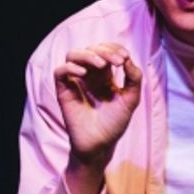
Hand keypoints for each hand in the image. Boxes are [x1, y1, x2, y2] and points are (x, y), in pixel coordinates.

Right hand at [55, 43, 142, 165]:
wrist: (100, 145)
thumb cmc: (114, 123)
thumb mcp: (131, 99)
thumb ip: (134, 78)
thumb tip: (128, 58)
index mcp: (104, 75)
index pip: (106, 51)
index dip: (114, 49)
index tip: (124, 57)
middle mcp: (89, 75)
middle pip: (90, 49)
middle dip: (104, 51)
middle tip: (116, 62)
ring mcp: (75, 82)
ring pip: (73, 55)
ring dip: (87, 55)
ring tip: (101, 65)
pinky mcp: (63, 91)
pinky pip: (60, 71)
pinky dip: (70, 68)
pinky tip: (84, 74)